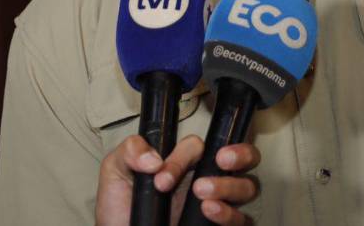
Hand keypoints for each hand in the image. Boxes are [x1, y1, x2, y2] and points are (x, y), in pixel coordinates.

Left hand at [95, 134, 261, 225]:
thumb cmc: (120, 207)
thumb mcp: (115, 172)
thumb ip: (130, 151)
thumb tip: (154, 158)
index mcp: (185, 163)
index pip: (200, 146)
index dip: (183, 156)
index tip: (161, 178)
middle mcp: (207, 179)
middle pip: (244, 157)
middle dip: (241, 153)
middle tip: (221, 160)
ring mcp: (217, 204)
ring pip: (248, 186)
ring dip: (230, 185)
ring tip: (201, 192)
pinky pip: (242, 219)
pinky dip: (229, 213)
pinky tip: (208, 210)